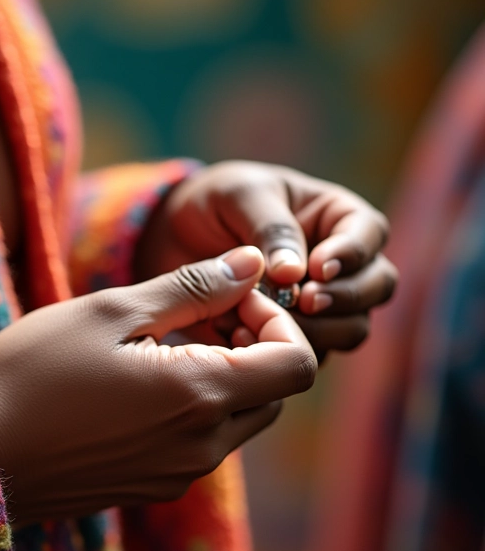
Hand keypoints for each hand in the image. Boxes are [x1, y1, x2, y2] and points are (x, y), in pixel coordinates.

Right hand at [0, 247, 315, 525]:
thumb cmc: (33, 372)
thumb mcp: (113, 311)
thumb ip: (194, 287)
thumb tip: (253, 264)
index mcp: (200, 397)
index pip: (297, 363)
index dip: (279, 320)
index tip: (232, 296)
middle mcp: (202, 447)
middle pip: (273, 392)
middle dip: (254, 345)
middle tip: (201, 313)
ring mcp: (178, 474)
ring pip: (238, 418)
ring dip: (225, 374)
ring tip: (166, 342)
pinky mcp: (153, 486)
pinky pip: (202, 443)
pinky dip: (196, 406)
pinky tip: (143, 381)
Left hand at [135, 161, 397, 356]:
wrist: (175, 240)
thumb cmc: (216, 202)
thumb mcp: (240, 195)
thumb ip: (271, 228)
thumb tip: (295, 274)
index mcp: (338, 219)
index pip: (370, 235)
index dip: (351, 254)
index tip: (315, 268)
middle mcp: (341, 267)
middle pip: (375, 288)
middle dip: (343, 298)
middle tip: (302, 300)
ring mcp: (322, 307)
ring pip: (350, 329)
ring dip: (316, 329)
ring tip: (263, 317)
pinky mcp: (296, 338)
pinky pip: (308, 355)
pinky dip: (283, 350)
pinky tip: (243, 336)